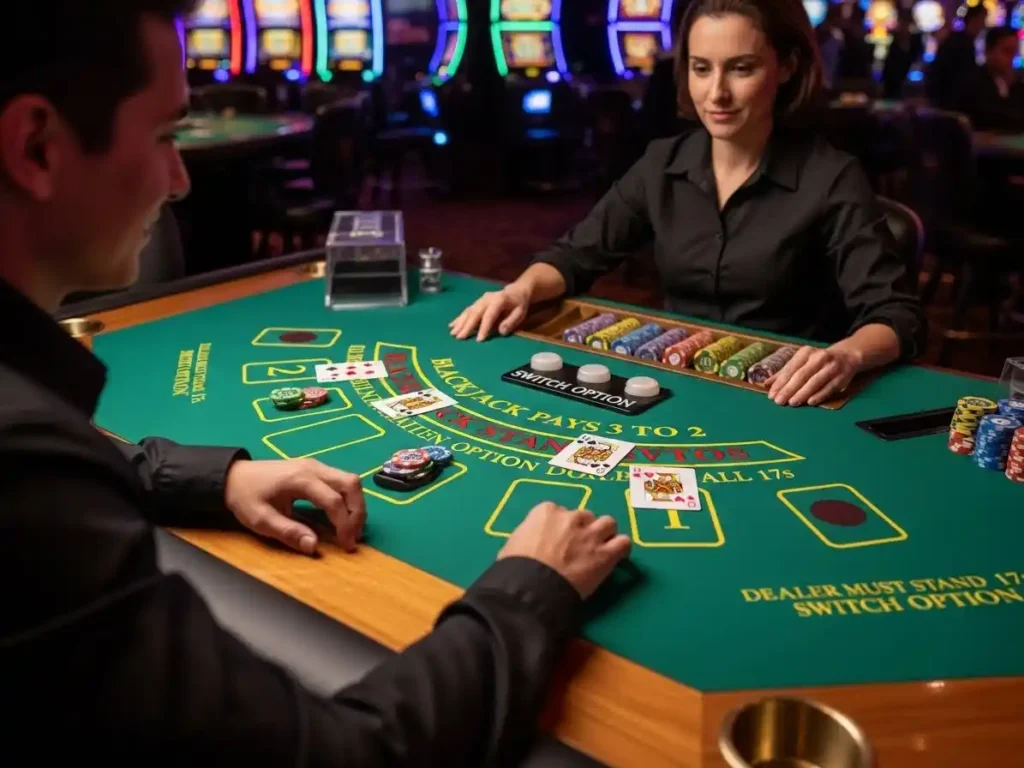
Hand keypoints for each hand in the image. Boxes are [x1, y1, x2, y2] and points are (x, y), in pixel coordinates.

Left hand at [224, 459, 366, 554]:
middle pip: (351, 484)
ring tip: (351, 527)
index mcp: (300, 480)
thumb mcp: (260, 520)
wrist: (232, 476)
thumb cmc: (245, 497)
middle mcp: (313, 468)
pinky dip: (348, 497)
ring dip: (356, 504)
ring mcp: (316, 465)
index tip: (347, 546)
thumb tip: (313, 546)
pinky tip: (342, 514)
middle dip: (358, 512)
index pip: (334, 501)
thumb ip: (288, 533)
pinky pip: (342, 479)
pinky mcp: (315, 468)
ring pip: (350, 479)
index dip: (345, 525)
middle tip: (354, 536)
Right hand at [449, 282, 532, 341]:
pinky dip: (459, 318)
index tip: (479, 340)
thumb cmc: (519, 304)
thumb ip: (511, 322)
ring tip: (453, 333)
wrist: (516, 291)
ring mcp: (480, 300)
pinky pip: (466, 310)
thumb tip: (501, 331)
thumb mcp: (520, 312)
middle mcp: (487, 299)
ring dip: (460, 323)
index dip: (484, 327)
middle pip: (475, 313)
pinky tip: (451, 326)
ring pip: (468, 311)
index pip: (490, 315)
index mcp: (499, 300)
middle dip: (467, 326)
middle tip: (460, 338)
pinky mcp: (477, 303)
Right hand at [498, 502, 631, 598]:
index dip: (559, 527)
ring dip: (605, 534)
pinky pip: (624, 543)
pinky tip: (616, 557)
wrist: (530, 586)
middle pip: (585, 516)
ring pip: (608, 523)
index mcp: (546, 512)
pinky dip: (621, 548)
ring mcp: (590, 534)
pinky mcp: (605, 554)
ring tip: (600, 548)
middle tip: (578, 547)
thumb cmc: (515, 567)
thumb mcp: (513, 544)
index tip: (556, 540)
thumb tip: (529, 546)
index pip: (558, 511)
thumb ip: (528, 538)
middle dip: (583, 529)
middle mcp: (571, 517)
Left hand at [766, 343, 862, 406]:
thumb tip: (766, 384)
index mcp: (805, 353)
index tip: (771, 394)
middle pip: (801, 375)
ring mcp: (831, 367)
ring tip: (792, 403)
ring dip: (802, 393)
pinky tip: (810, 402)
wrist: (847, 356)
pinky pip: (829, 387)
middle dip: (788, 389)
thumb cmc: (818, 362)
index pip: (790, 369)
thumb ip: (784, 373)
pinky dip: (819, 395)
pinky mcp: (842, 377)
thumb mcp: (802, 363)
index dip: (780, 382)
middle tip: (779, 401)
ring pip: (814, 381)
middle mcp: (819, 357)